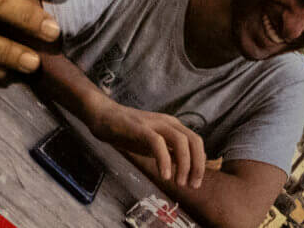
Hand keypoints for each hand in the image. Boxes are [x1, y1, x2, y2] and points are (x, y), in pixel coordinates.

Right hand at [90, 103, 207, 189]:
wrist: (104, 116)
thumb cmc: (128, 132)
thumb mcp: (154, 143)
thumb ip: (170, 151)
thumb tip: (187, 167)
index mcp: (173, 126)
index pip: (196, 142)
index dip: (200, 163)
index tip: (195, 183)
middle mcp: (167, 122)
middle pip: (194, 140)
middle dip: (197, 165)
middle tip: (191, 186)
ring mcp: (154, 124)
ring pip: (180, 141)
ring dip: (184, 164)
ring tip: (178, 183)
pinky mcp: (140, 128)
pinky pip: (158, 143)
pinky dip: (164, 160)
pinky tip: (164, 175)